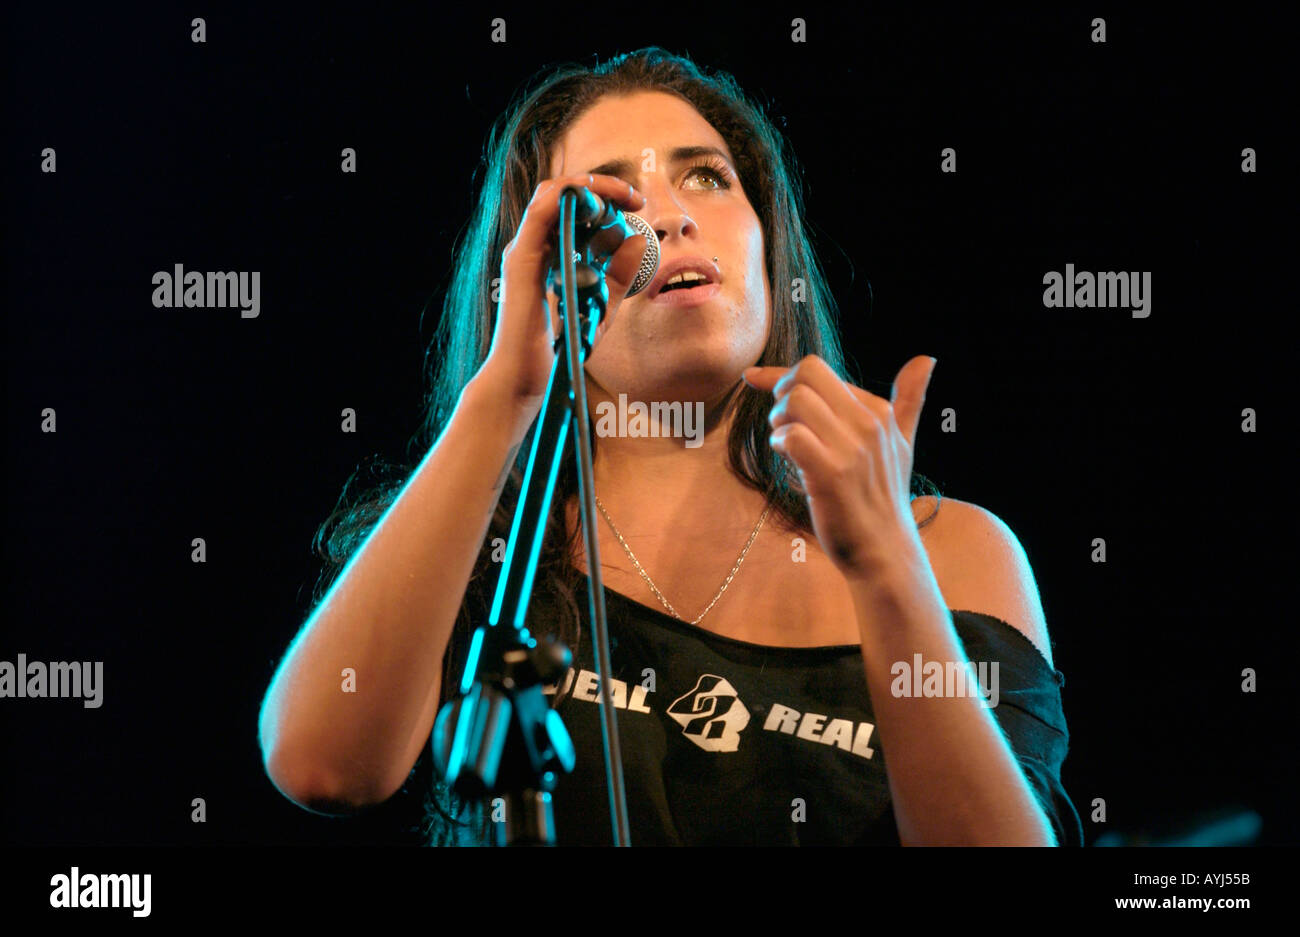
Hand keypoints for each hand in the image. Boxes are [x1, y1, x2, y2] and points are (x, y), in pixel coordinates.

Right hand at [477, 173, 648, 415]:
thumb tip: (638, 240)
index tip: (636, 204)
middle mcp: (532, 247)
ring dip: (589, 188)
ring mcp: (523, 252)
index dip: (604, 195)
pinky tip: (599, 207)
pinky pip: (540, 214)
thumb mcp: (601, 307)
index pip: (571, 207)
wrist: (525, 379)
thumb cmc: (558, 348)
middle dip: (601, 186)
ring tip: (622, 198)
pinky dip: (568, 201)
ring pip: (551, 195)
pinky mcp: (520, 262)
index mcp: (547, 254)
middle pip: (561, 194)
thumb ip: (619, 276)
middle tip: (634, 197)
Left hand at [743, 355, 936, 580]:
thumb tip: (927, 358)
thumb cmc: (884, 497)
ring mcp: (851, 449)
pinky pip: (793, 436)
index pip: (821, 371)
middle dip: (780, 391)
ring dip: (778, 420)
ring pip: (796, 401)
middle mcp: (869, 424)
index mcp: (879, 412)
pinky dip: (779, 443)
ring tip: (785, 443)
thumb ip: (910, 400)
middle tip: (781, 422)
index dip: (780, 373)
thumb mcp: (903, 444)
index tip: (752, 377)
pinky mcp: (831, 474)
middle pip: (807, 374)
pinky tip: (787, 458)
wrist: (884, 550)